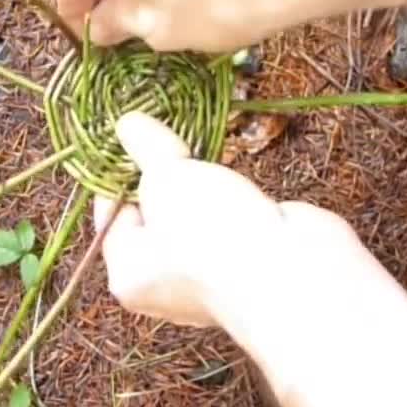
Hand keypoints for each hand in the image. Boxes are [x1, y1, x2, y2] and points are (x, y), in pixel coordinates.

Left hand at [96, 111, 406, 406]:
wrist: (295, 274)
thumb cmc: (213, 235)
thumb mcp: (167, 179)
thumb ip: (147, 149)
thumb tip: (127, 124)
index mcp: (129, 272)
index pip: (111, 211)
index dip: (123, 166)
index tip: (138, 133)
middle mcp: (165, 282)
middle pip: (154, 212)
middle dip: (166, 172)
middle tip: (173, 136)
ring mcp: (210, 274)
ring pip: (195, 214)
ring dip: (202, 183)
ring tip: (204, 155)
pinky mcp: (248, 260)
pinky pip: (228, 220)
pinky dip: (232, 197)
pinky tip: (236, 178)